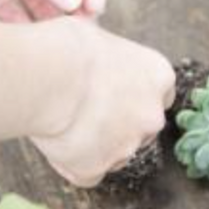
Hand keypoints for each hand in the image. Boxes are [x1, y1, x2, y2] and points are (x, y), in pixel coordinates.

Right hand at [32, 20, 175, 186]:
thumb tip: (96, 60)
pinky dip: (72, 162)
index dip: (134, 94)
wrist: (49, 77)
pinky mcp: (96, 169)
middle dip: (117, 124)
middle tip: (83, 109)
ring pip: (113, 153)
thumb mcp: (98, 37)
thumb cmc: (70, 48)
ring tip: (61, 121)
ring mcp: (127, 147)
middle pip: (140, 127)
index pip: (159, 93)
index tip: (114, 92)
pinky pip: (87, 172)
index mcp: (158, 75)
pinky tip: (55, 141)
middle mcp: (151, 116)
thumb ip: (110, 60)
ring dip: (93, 144)